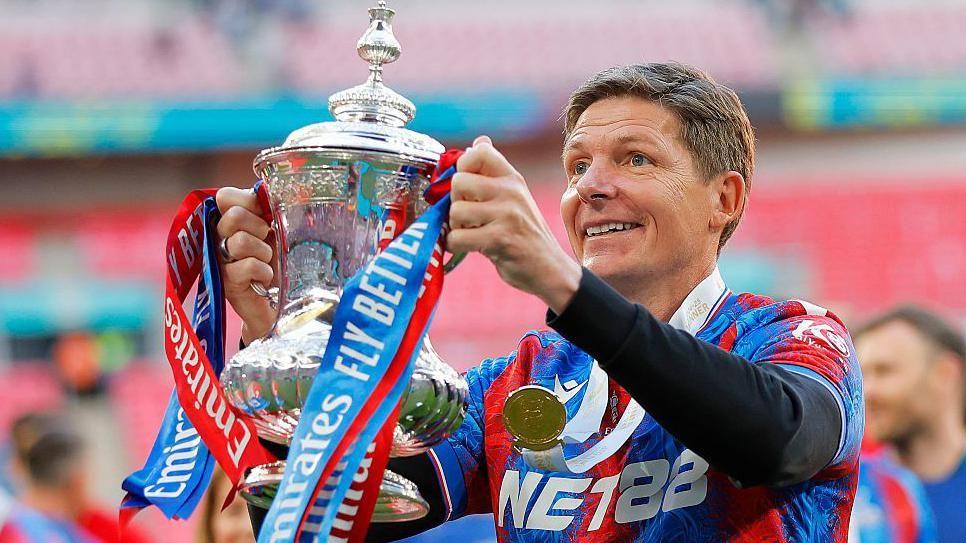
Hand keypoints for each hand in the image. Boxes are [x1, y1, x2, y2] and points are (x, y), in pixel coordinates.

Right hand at [215, 187, 276, 343]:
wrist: (281, 302)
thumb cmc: (280, 262)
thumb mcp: (279, 229)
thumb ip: (271, 208)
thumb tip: (269, 188)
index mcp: (231, 218)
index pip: (225, 196)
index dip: (249, 202)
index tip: (265, 216)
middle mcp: (219, 236)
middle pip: (232, 216)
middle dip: (258, 227)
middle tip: (267, 241)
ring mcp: (220, 260)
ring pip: (239, 241)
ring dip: (263, 252)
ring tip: (267, 261)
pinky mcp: (226, 283)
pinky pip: (246, 266)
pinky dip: (263, 271)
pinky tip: (265, 278)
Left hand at [447, 136, 581, 313]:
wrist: (548, 268)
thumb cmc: (525, 233)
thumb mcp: (515, 196)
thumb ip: (493, 172)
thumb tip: (478, 141)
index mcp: (512, 178)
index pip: (479, 151)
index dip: (463, 167)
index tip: (468, 188)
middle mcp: (511, 191)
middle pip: (458, 182)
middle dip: (455, 202)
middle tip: (468, 216)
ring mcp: (507, 215)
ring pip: (455, 211)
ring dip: (456, 227)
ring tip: (471, 232)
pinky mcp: (499, 239)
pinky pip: (458, 237)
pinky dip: (456, 246)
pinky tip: (468, 247)